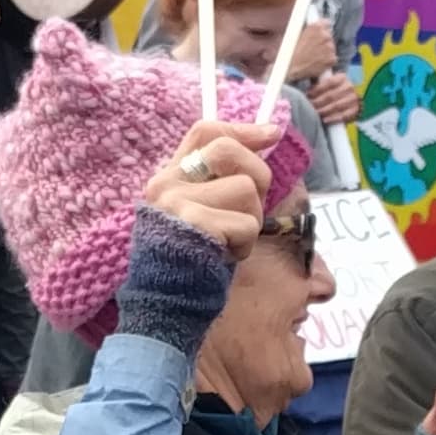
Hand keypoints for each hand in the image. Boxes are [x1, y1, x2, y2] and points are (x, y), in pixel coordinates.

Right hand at [141, 118, 280, 256]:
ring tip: (231, 241)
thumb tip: (267, 139)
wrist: (164, 305)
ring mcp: (178, 203)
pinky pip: (247, 223)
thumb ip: (219, 181)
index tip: (271, 134)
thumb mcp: (199, 213)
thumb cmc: (190, 261)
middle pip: (228, 150)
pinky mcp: (195, 226)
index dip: (243, 129)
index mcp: (168, 177)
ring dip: (251, 220)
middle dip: (256, 176)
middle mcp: (167, 184)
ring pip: (245, 189)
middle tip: (249, 208)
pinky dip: (245, 245)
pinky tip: (226, 257)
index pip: (205, 131)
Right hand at [286, 15, 338, 80]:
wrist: (292, 66)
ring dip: (325, 52)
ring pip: (331, 48)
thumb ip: (311, 31)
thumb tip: (317, 30)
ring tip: (314, 57)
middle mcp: (324, 35)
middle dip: (323, 42)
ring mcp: (329, 47)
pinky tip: (318, 63)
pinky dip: (327, 61)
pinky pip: (333, 58)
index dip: (323, 29)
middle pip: (329, 36)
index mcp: (316, 27)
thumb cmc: (292, 52)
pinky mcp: (332, 58)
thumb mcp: (298, 35)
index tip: (321, 33)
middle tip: (314, 49)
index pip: (326, 23)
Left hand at [306, 67, 359, 126]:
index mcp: (342, 77)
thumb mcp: (326, 84)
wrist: (347, 100)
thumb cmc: (331, 91)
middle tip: (309, 106)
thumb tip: (305, 87)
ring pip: (336, 106)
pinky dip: (333, 118)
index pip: (329, 83)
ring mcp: (354, 99)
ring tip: (315, 113)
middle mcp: (349, 87)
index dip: (317, 89)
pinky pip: (343, 116)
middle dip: (318, 102)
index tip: (308, 95)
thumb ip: (318, 83)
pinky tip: (324, 120)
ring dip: (323, 110)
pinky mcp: (355, 110)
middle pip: (331, 96)